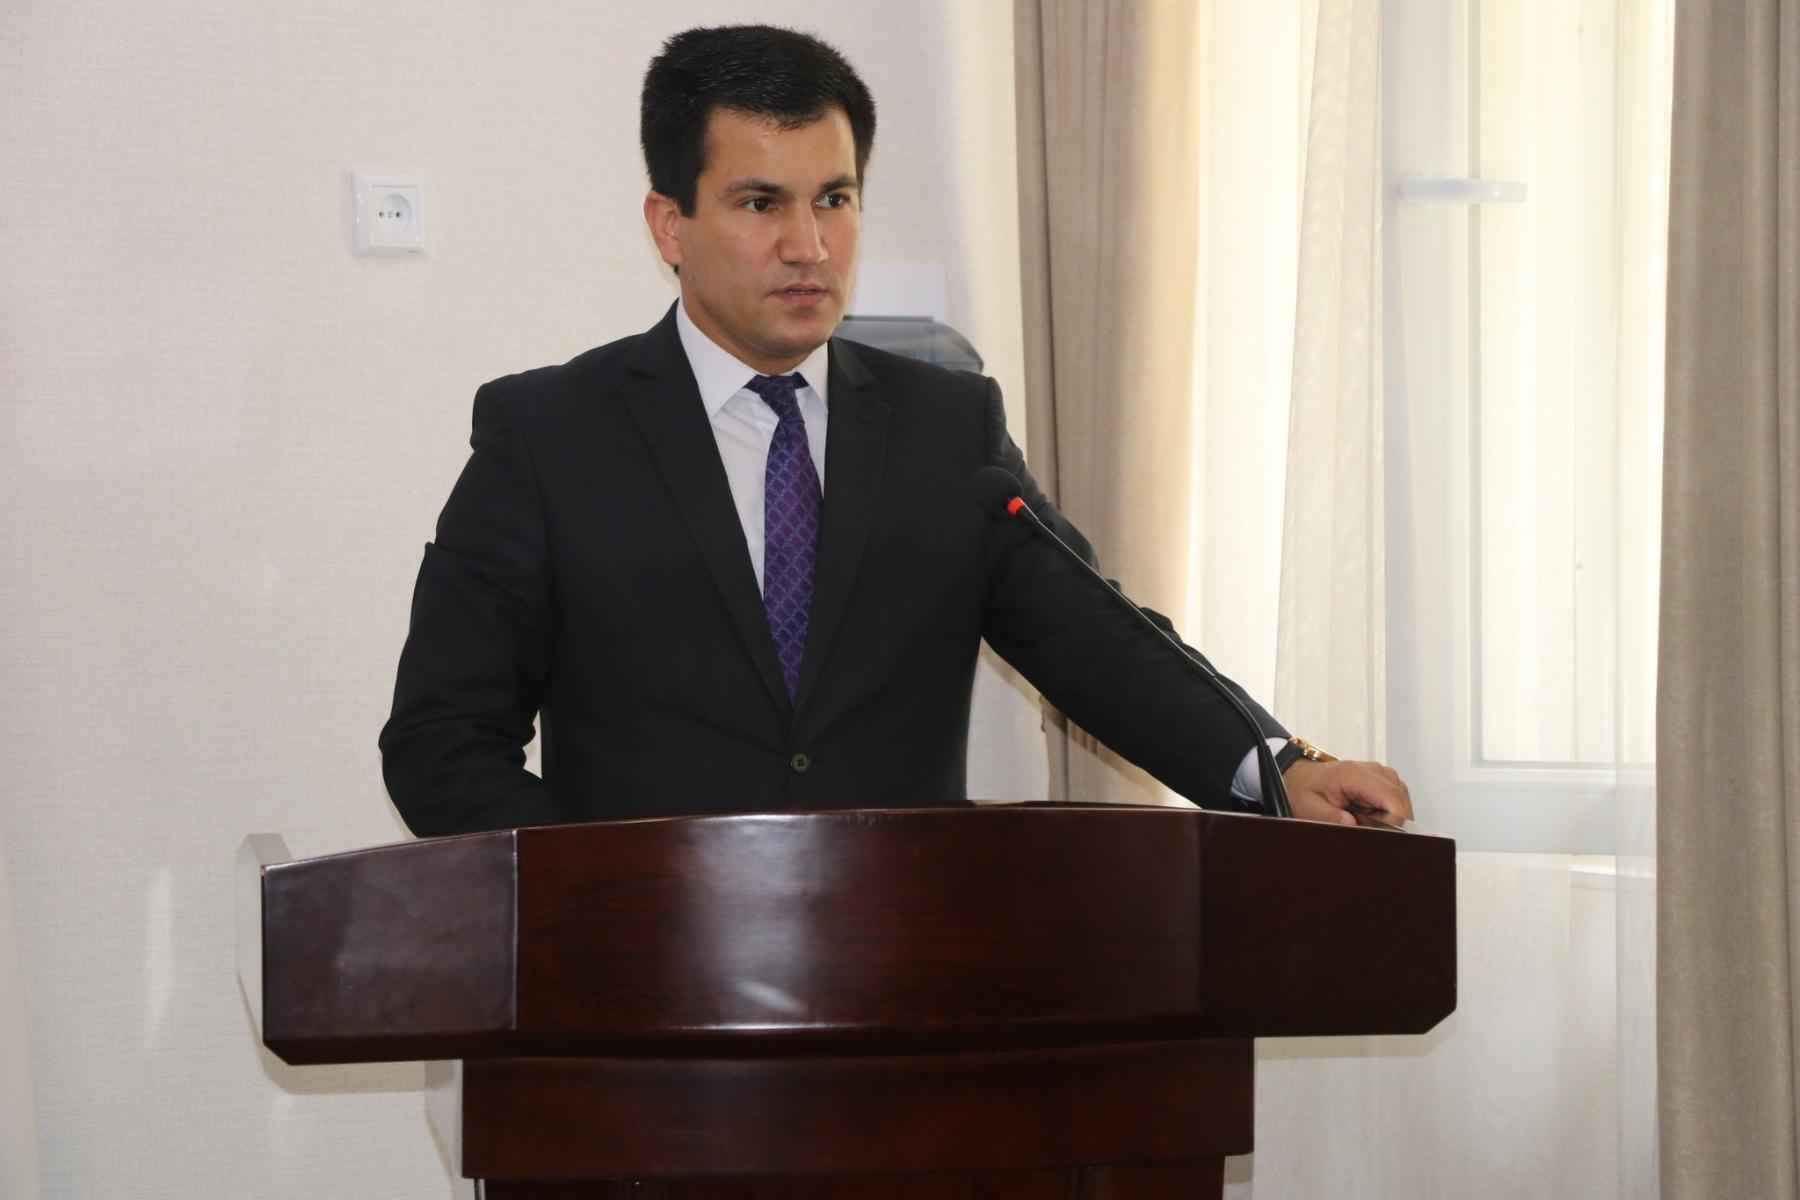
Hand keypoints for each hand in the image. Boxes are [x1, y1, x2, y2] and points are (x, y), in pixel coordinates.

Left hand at [1281, 758, 1413, 826]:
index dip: (1392, 824)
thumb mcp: (1310, 808)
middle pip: (1400, 806)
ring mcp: (1384, 775)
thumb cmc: (1308, 789)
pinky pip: (1397, 806)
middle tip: (1358, 823)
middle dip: (1385, 824)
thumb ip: (1330, 817)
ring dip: (1384, 820)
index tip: (1376, 835)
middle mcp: (1375, 771)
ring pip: (1401, 808)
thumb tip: (1351, 824)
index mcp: (1355, 774)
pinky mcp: (1388, 783)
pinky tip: (1366, 813)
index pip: (1392, 800)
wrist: (1306, 777)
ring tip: (1359, 816)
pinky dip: (1384, 815)